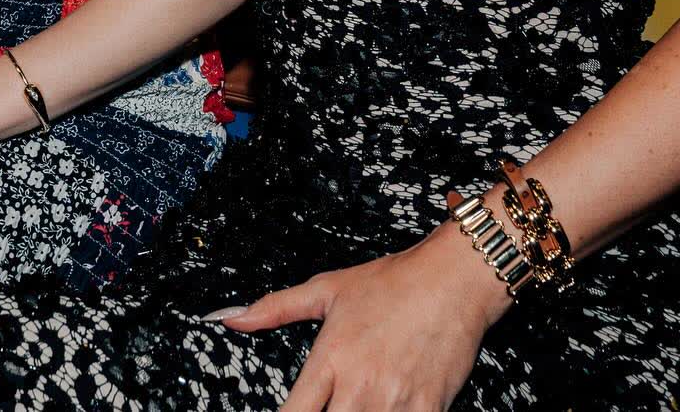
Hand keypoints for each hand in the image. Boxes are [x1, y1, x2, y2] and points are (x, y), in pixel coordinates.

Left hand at [219, 224, 506, 410]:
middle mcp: (359, 385)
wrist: (451, 281)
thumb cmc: (390, 283)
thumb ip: (275, 308)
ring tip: (353, 409)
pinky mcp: (428, 410)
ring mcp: (394, 401)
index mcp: (331, 357)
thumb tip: (228, 317)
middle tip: (324, 411)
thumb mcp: (327, 289)